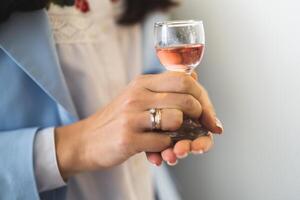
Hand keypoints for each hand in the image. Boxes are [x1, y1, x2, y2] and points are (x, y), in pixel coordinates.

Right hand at [55, 72, 207, 179]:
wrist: (85, 141)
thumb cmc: (117, 120)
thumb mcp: (137, 96)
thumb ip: (163, 87)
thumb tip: (194, 76)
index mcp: (142, 82)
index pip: (184, 79)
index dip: (203, 96)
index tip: (209, 114)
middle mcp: (137, 94)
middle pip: (186, 97)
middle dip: (203, 115)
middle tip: (204, 128)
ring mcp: (131, 116)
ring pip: (176, 119)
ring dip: (182, 134)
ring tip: (174, 140)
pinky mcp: (128, 138)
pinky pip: (163, 142)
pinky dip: (166, 149)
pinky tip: (157, 151)